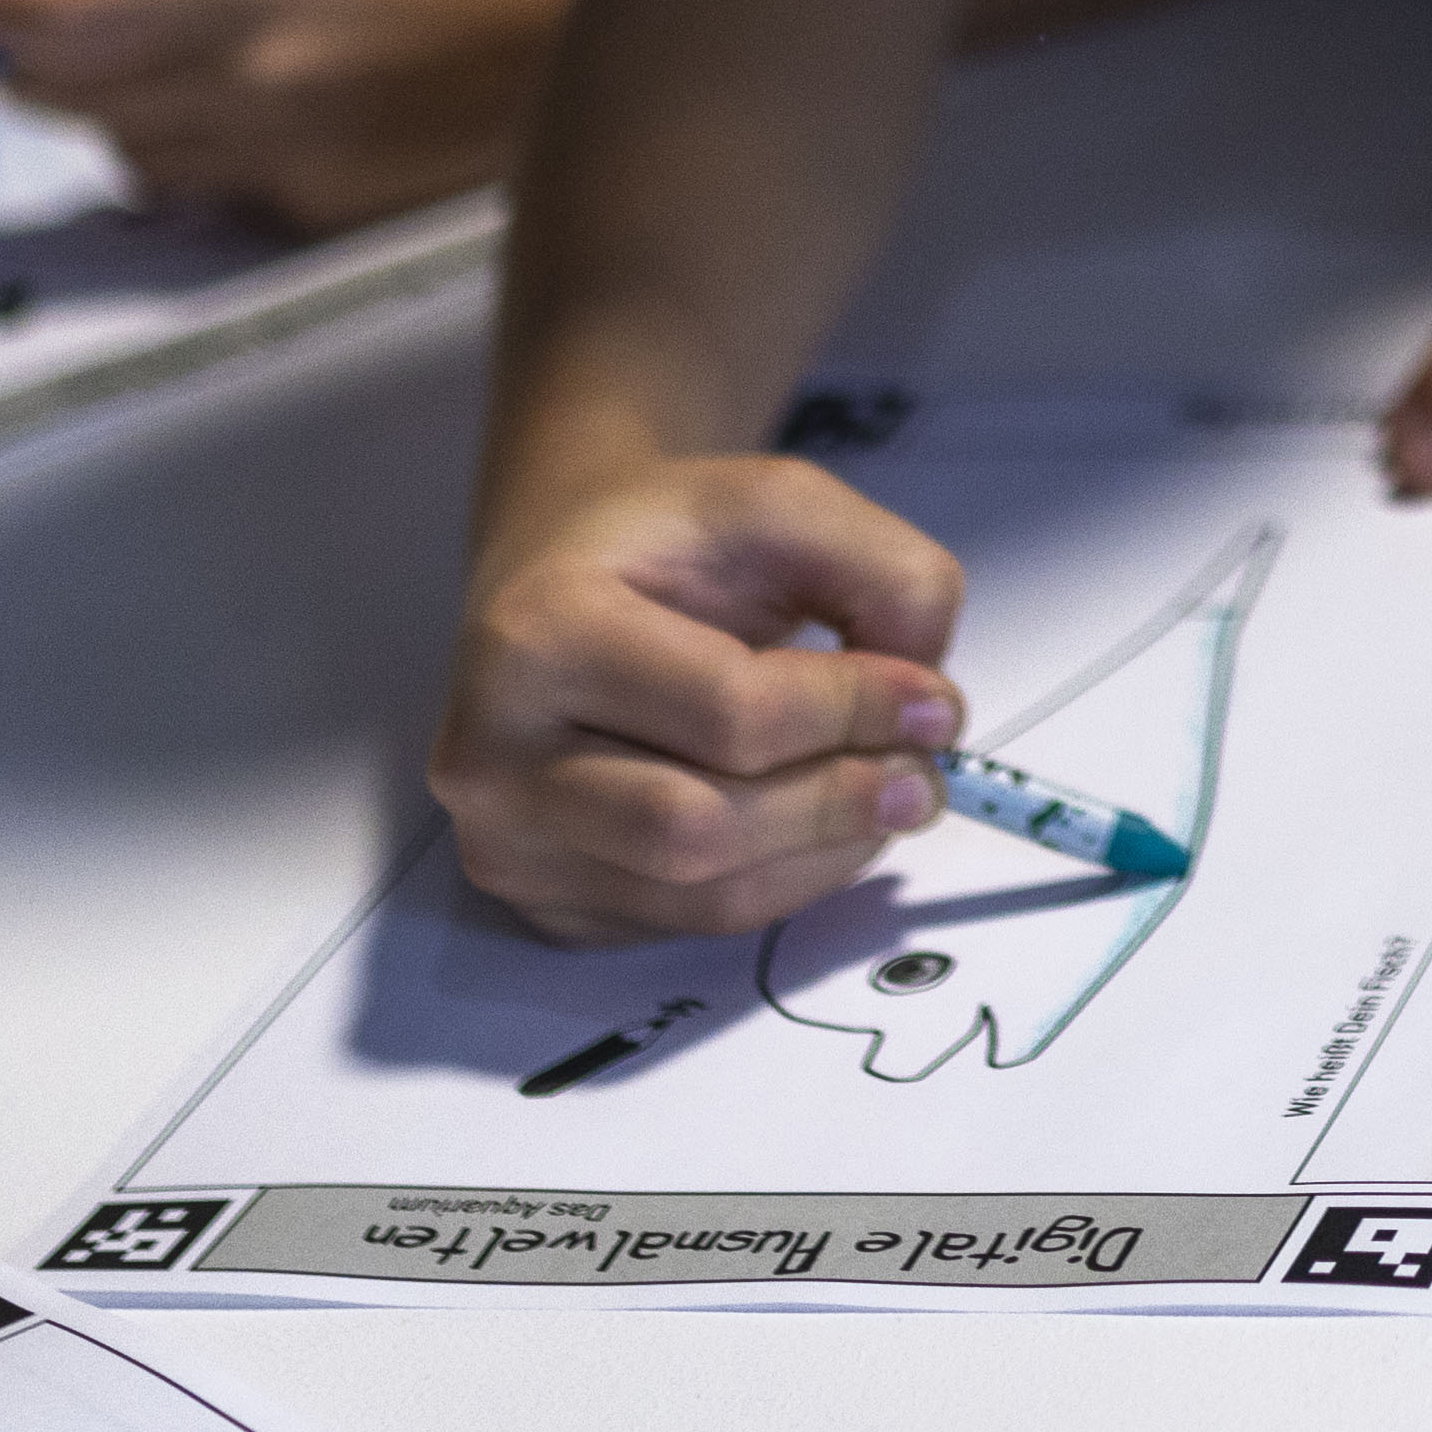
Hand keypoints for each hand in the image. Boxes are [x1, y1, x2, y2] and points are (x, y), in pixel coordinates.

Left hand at [0, 0, 603, 235]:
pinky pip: (207, 188)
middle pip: (77, 102)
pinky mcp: (314, 207)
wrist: (562, 22)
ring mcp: (285, 154)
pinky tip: (235, 108)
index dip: (9, 19)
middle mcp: (252, 78)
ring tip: (143, 72)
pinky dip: (193, 151)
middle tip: (26, 49)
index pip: (65, 25)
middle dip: (38, 73)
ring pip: (130, 156)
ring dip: (112, 114)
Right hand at [432, 441, 971, 943]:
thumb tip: (930, 706)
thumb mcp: (784, 505)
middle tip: (924, 773)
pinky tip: (818, 826)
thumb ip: (883, 575)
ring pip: (703, 899)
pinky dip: (785, 884)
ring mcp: (508, 844)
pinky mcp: (543, 905)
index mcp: (536, 635)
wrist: (560, 582)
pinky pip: (691, 926)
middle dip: (839, 804)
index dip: (853, 715)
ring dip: (826, 855)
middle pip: (700, 829)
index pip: (727, 713)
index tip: (939, 703)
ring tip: (889, 797)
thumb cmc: (667, 547)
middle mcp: (492, 754)